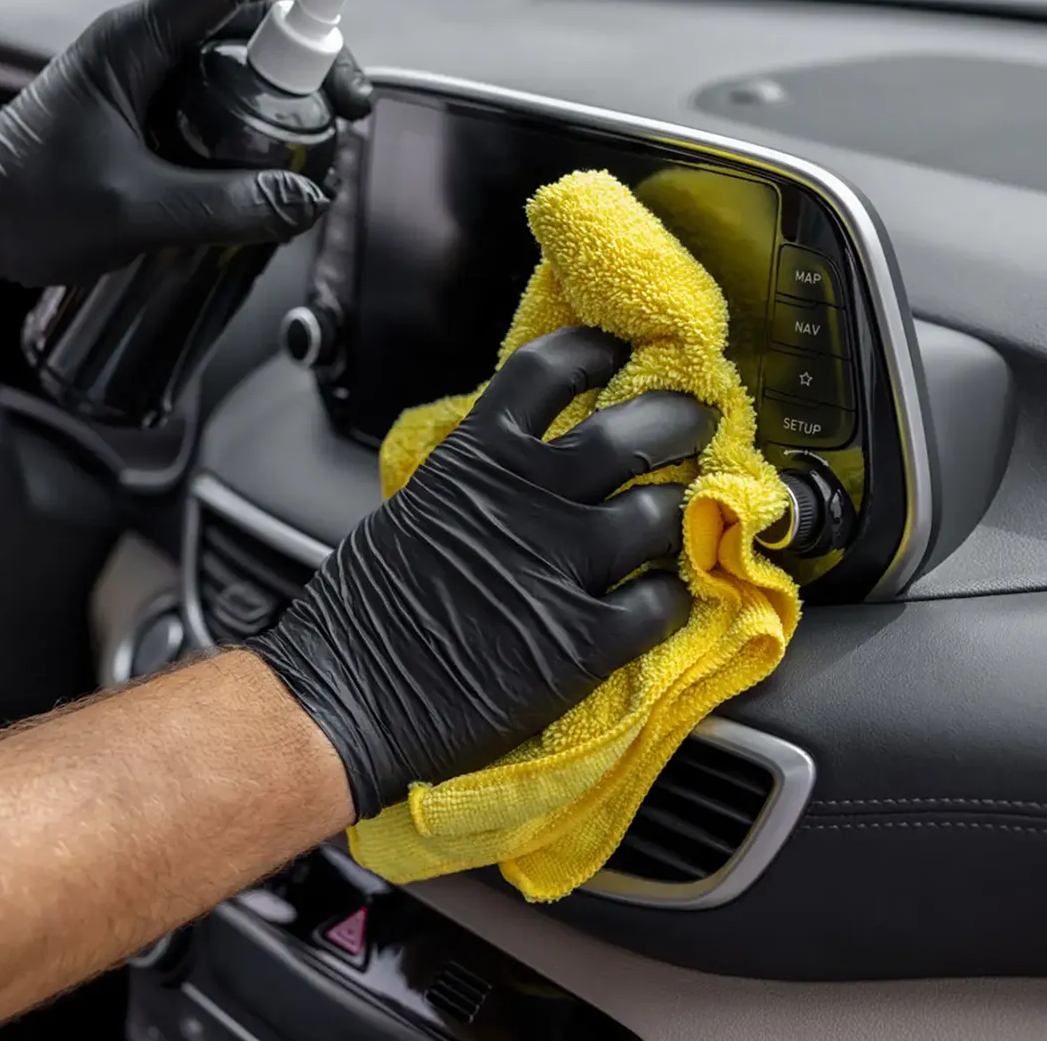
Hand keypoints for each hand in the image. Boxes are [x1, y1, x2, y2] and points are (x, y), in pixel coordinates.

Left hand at [0, 0, 372, 286]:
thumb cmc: (29, 204)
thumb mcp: (130, 209)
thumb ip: (221, 206)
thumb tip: (304, 199)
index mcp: (134, 42)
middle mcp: (147, 47)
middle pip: (254, 24)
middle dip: (316, 55)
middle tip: (354, 107)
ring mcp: (151, 78)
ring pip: (244, 64)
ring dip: (294, 92)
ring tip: (328, 141)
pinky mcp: (154, 113)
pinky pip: (224, 101)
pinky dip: (263, 119)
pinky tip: (285, 156)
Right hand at [248, 328, 717, 818]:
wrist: (347, 697)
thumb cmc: (363, 614)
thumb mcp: (413, 511)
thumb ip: (474, 481)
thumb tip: (511, 469)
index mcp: (477, 459)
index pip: (551, 371)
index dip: (597, 351)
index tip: (622, 350)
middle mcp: (530, 499)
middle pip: (633, 429)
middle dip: (680, 418)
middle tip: (699, 420)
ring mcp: (562, 566)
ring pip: (662, 512)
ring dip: (683, 511)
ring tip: (691, 517)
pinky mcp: (584, 640)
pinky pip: (662, 602)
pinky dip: (673, 597)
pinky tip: (666, 600)